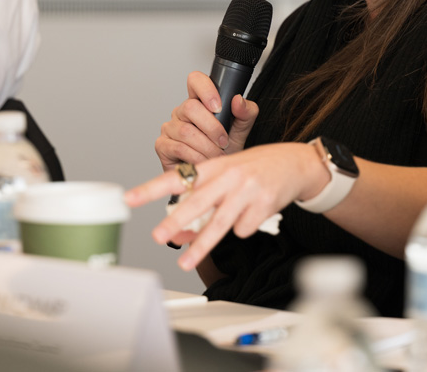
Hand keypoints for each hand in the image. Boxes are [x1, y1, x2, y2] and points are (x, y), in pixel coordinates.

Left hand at [126, 143, 327, 270]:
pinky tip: (252, 215)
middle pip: (197, 203)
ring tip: (184, 263)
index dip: (151, 188)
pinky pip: (244, 229)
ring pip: (218, 223)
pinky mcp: (264, 204)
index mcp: (215, 165)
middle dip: (175, 222)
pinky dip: (243, 228)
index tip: (130, 198)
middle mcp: (229, 176)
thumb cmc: (256, 169)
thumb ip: (205, 198)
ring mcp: (247, 190)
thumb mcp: (228, 173)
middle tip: (158, 236)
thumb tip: (181, 231)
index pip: (178, 177)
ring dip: (200, 246)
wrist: (296, 163)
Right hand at [155, 71, 258, 172]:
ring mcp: (170, 128)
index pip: (196, 80)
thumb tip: (238, 101)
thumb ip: (246, 113)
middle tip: (224, 142)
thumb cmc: (224, 152)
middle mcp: (182, 112)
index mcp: (200, 102)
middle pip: (190, 107)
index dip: (205, 89)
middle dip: (212, 128)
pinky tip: (204, 162)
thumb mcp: (241, 131)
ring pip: (186, 131)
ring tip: (217, 155)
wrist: (215, 177)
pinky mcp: (162, 145)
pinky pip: (178, 147)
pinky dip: (196, 157)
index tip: (219, 106)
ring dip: (206, 147)